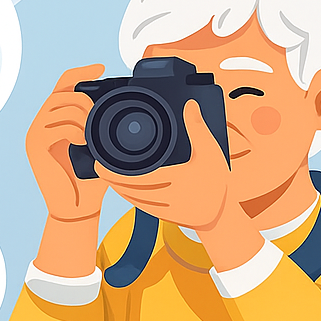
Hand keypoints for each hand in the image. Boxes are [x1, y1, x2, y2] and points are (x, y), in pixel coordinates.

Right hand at [26, 64, 108, 221]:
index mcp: (56, 119)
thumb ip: (103, 127)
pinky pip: (55, 126)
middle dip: (85, 100)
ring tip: (91, 135)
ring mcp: (35, 133)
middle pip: (62, 92)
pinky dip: (74, 130)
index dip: (81, 72)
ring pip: (59, 106)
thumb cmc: (91, 178)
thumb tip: (119, 107)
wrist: (77, 206)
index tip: (102, 68)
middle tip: (98, 121)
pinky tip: (83, 142)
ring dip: (81, 116)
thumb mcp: (101, 147)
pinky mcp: (35, 146)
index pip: (63, 85)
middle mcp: (41, 122)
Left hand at [96, 99, 234, 231]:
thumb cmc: (216, 181)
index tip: (101, 166)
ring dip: (119, 188)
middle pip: (130, 190)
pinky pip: (141, 206)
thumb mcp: (211, 151)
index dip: (115, 174)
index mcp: (176, 180)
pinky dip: (130, 196)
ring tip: (108, 175)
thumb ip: (198, 128)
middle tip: (99, 167)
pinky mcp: (165, 216)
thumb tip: (189, 104)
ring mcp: (165, 209)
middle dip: (112, 179)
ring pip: (133, 199)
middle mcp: (168, 197)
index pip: (136, 179)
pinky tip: (124, 188)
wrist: (222, 214)